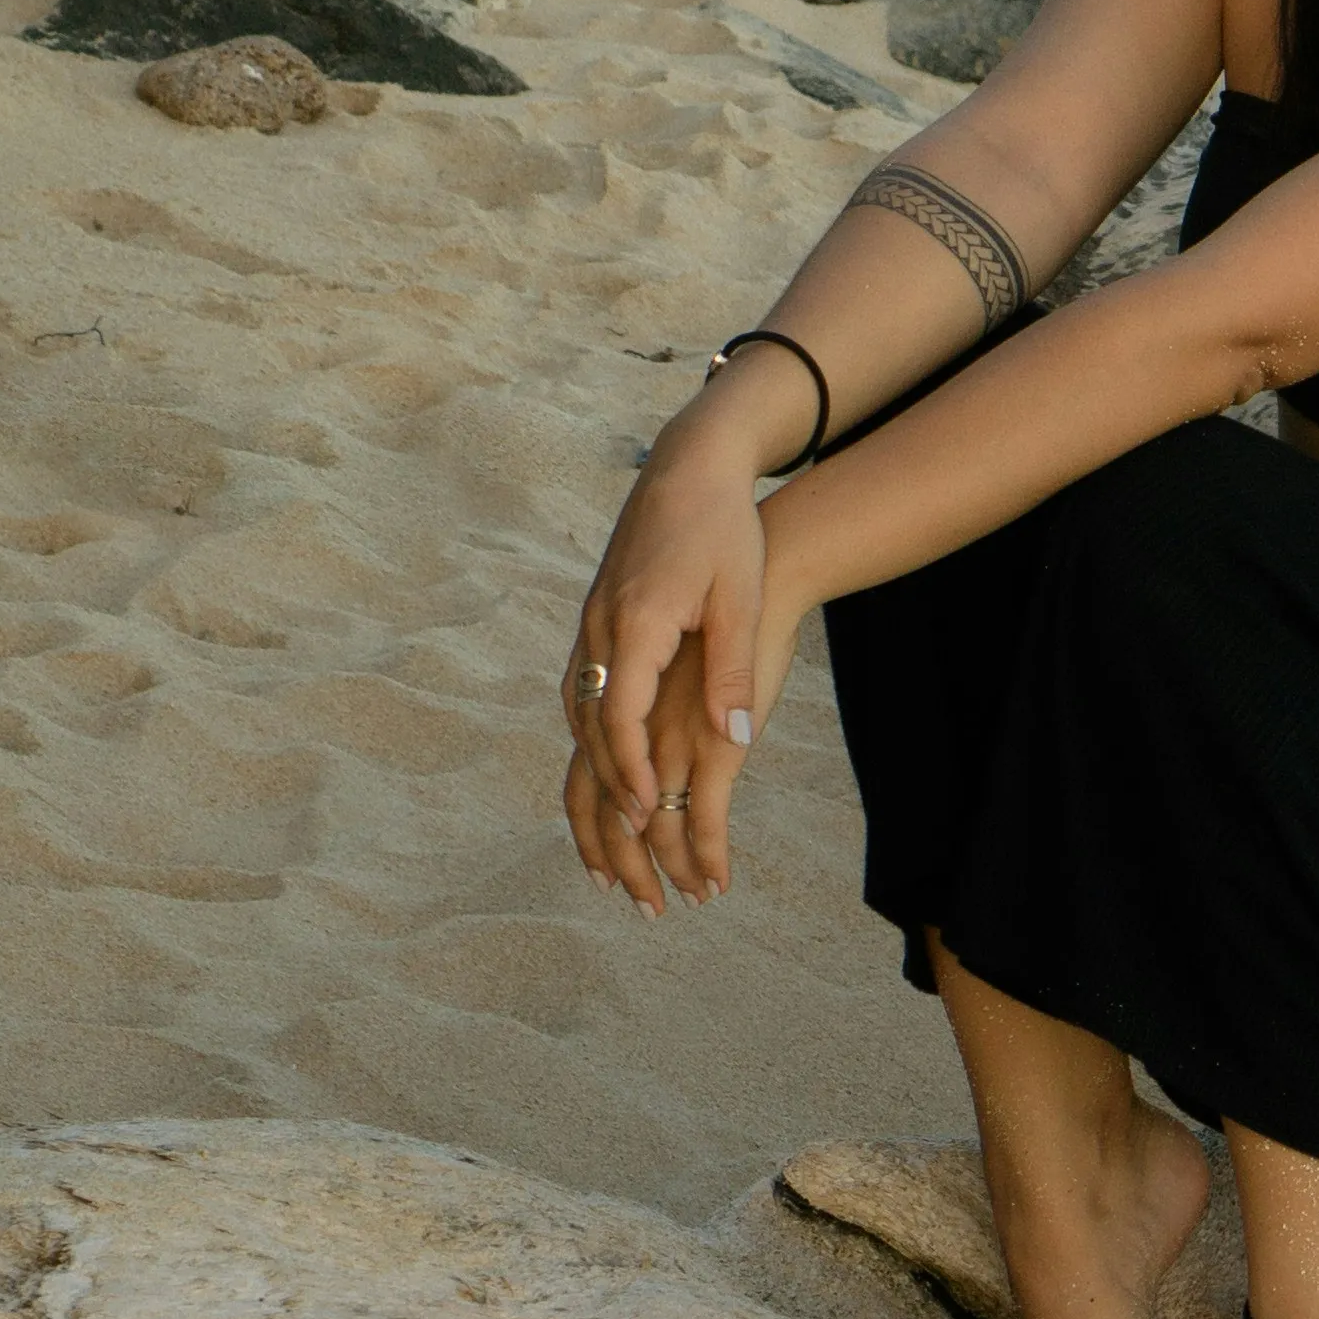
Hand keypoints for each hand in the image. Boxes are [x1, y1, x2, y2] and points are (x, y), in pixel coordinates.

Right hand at [563, 413, 792, 910]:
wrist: (689, 464)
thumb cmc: (723, 528)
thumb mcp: (739, 599)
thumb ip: (732, 672)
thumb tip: (738, 742)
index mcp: (635, 621)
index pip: (620, 714)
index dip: (632, 770)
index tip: (649, 816)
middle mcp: (600, 627)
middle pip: (591, 727)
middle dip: (612, 795)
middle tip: (632, 854)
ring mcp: (592, 623)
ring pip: (579, 714)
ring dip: (594, 774)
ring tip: (611, 837)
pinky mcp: (597, 619)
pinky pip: (583, 694)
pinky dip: (591, 741)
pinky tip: (607, 771)